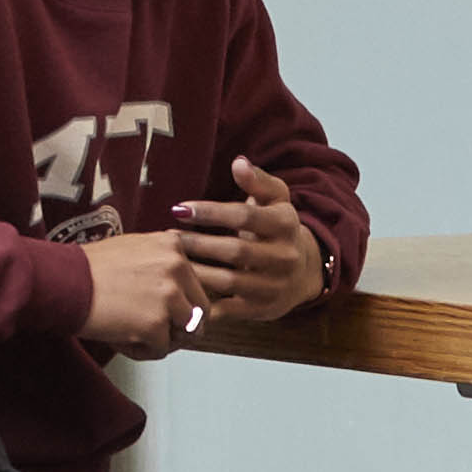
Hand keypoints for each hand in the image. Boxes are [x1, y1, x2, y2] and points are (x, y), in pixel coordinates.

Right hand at [77, 228, 200, 356]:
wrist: (63, 281)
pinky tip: (120, 337)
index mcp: (173, 247)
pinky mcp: (156, 324)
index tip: (163, 308)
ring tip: (133, 332)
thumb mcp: (134, 249)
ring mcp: (169, 296)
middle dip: (178, 326)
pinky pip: (161, 350)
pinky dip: (141, 351)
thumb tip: (180, 290)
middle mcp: (177, 267)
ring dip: (161, 339)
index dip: (181, 303)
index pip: (197, 284)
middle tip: (153, 329)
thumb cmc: (89, 268)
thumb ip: (162, 263)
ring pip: (184, 333)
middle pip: (199, 312)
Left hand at [168, 158, 330, 323]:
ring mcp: (275, 286)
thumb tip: (238, 162)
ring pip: (230, 281)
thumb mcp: (275, 199)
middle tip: (168, 237)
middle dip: (198, 244)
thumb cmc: (277, 227)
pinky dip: (205, 302)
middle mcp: (285, 257)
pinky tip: (183, 290)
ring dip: (196, 272)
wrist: (304, 271)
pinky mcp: (264, 310)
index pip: (245, 216)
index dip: (211, 212)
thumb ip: (257, 180)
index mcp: (285, 224)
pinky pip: (230, 309)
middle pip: (236, 251)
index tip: (179, 209)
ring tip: (170, 261)